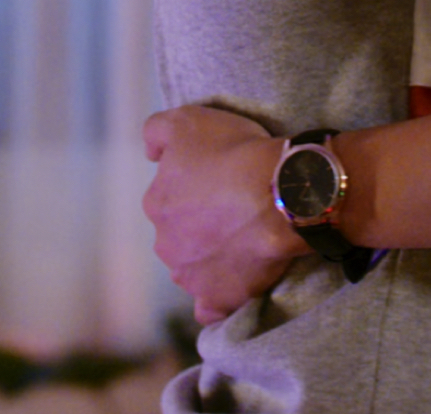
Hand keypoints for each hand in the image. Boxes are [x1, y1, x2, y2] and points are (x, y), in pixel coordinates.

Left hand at [142, 105, 309, 323]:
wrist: (280, 192)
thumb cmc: (236, 153)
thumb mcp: (187, 121)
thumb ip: (156, 132)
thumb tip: (150, 153)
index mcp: (157, 203)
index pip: (169, 197)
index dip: (197, 188)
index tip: (222, 180)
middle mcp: (166, 243)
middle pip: (180, 235)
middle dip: (201, 225)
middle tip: (236, 209)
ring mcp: (191, 276)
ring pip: (194, 268)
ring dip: (211, 257)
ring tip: (245, 239)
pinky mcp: (218, 299)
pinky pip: (211, 308)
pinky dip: (219, 298)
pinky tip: (233, 284)